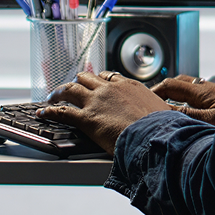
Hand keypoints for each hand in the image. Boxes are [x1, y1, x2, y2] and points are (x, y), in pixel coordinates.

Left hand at [41, 71, 170, 154]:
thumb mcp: (164, 113)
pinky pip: (62, 111)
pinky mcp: (86, 118)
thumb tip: (171, 118)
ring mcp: (96, 102)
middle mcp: (110, 89)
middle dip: (77, 82)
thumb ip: (160, 112)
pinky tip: (43, 113)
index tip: (94, 84)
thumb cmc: (163, 128)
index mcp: (129, 86)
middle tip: (71, 89)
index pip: (108, 77)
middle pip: (86, 77)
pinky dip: (50, 111)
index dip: (98, 81)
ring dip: (60, 92)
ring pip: (71, 89)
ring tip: (53, 97)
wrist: (155, 137)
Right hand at [150, 75, 214, 125]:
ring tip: (168, 112)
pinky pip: (201, 98)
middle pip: (179, 84)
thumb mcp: (212, 121)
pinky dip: (191, 104)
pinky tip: (192, 117)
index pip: (171, 85)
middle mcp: (209, 89)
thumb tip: (165, 111)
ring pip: (191, 91)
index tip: (143, 101)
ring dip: (177, 98)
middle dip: (163, 92)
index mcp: (203, 91)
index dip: (154, 91)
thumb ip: (189, 116)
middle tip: (151, 105)